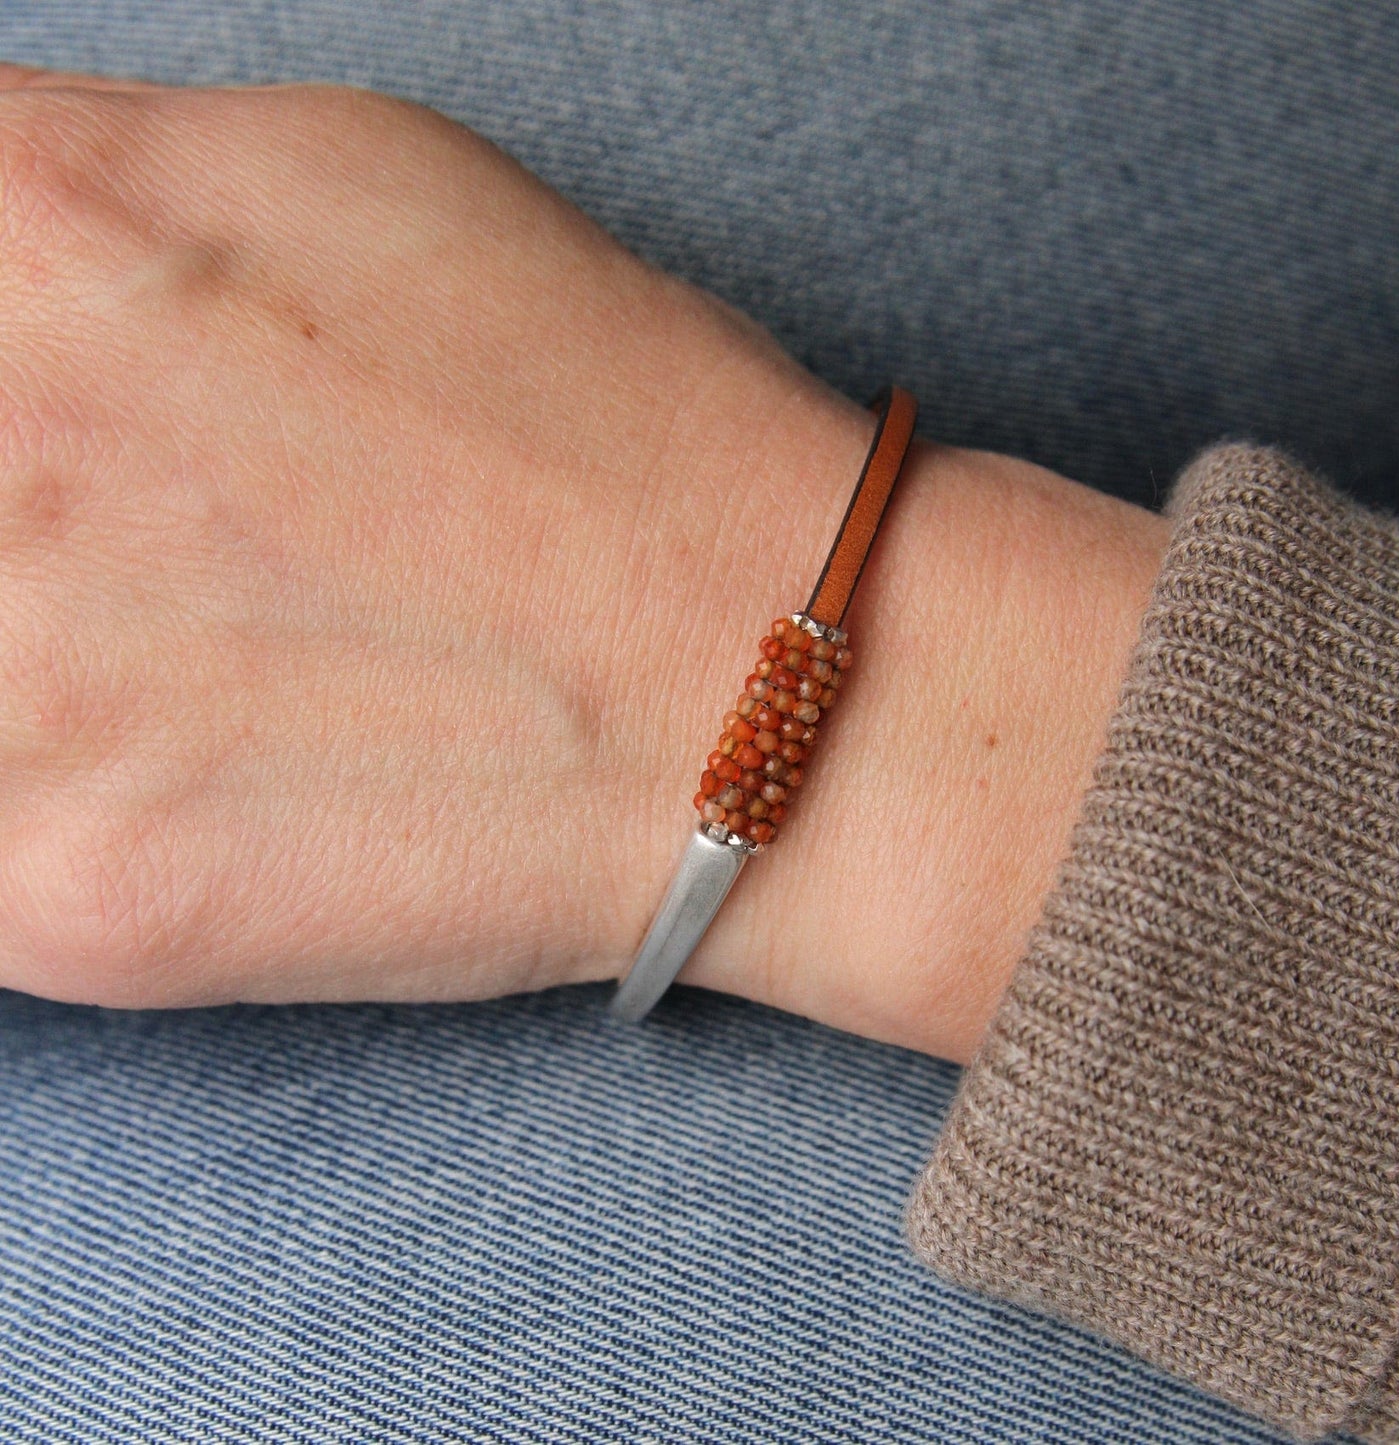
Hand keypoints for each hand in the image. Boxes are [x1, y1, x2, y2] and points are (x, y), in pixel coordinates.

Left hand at [0, 71, 1166, 1060]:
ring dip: (38, 658)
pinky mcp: (62, 892)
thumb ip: (92, 190)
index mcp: (48, 226)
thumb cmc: (606, 429)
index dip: (2, 361)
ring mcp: (12, 697)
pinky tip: (201, 770)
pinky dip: (59, 792)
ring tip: (200, 665)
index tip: (46, 410)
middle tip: (163, 540)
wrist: (756, 692)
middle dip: (23, 503)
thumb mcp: (344, 180)